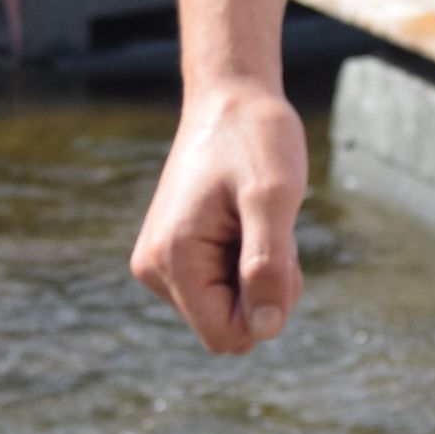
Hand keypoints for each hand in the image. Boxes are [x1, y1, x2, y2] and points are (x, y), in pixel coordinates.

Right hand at [129, 80, 308, 352]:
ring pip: (226, 309)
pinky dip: (248, 264)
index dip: (267, 310)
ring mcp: (160, 262)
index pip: (226, 336)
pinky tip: (247, 221)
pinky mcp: (174, 254)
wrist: (230, 97)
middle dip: (264, 291)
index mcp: (173, 258)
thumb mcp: (273, 197)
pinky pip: (220, 288)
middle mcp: (155, 267)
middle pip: (227, 326)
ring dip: (259, 276)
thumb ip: (268, 265)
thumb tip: (265, 328)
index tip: (279, 254)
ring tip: (260, 220)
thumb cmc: (254, 139)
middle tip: (275, 232)